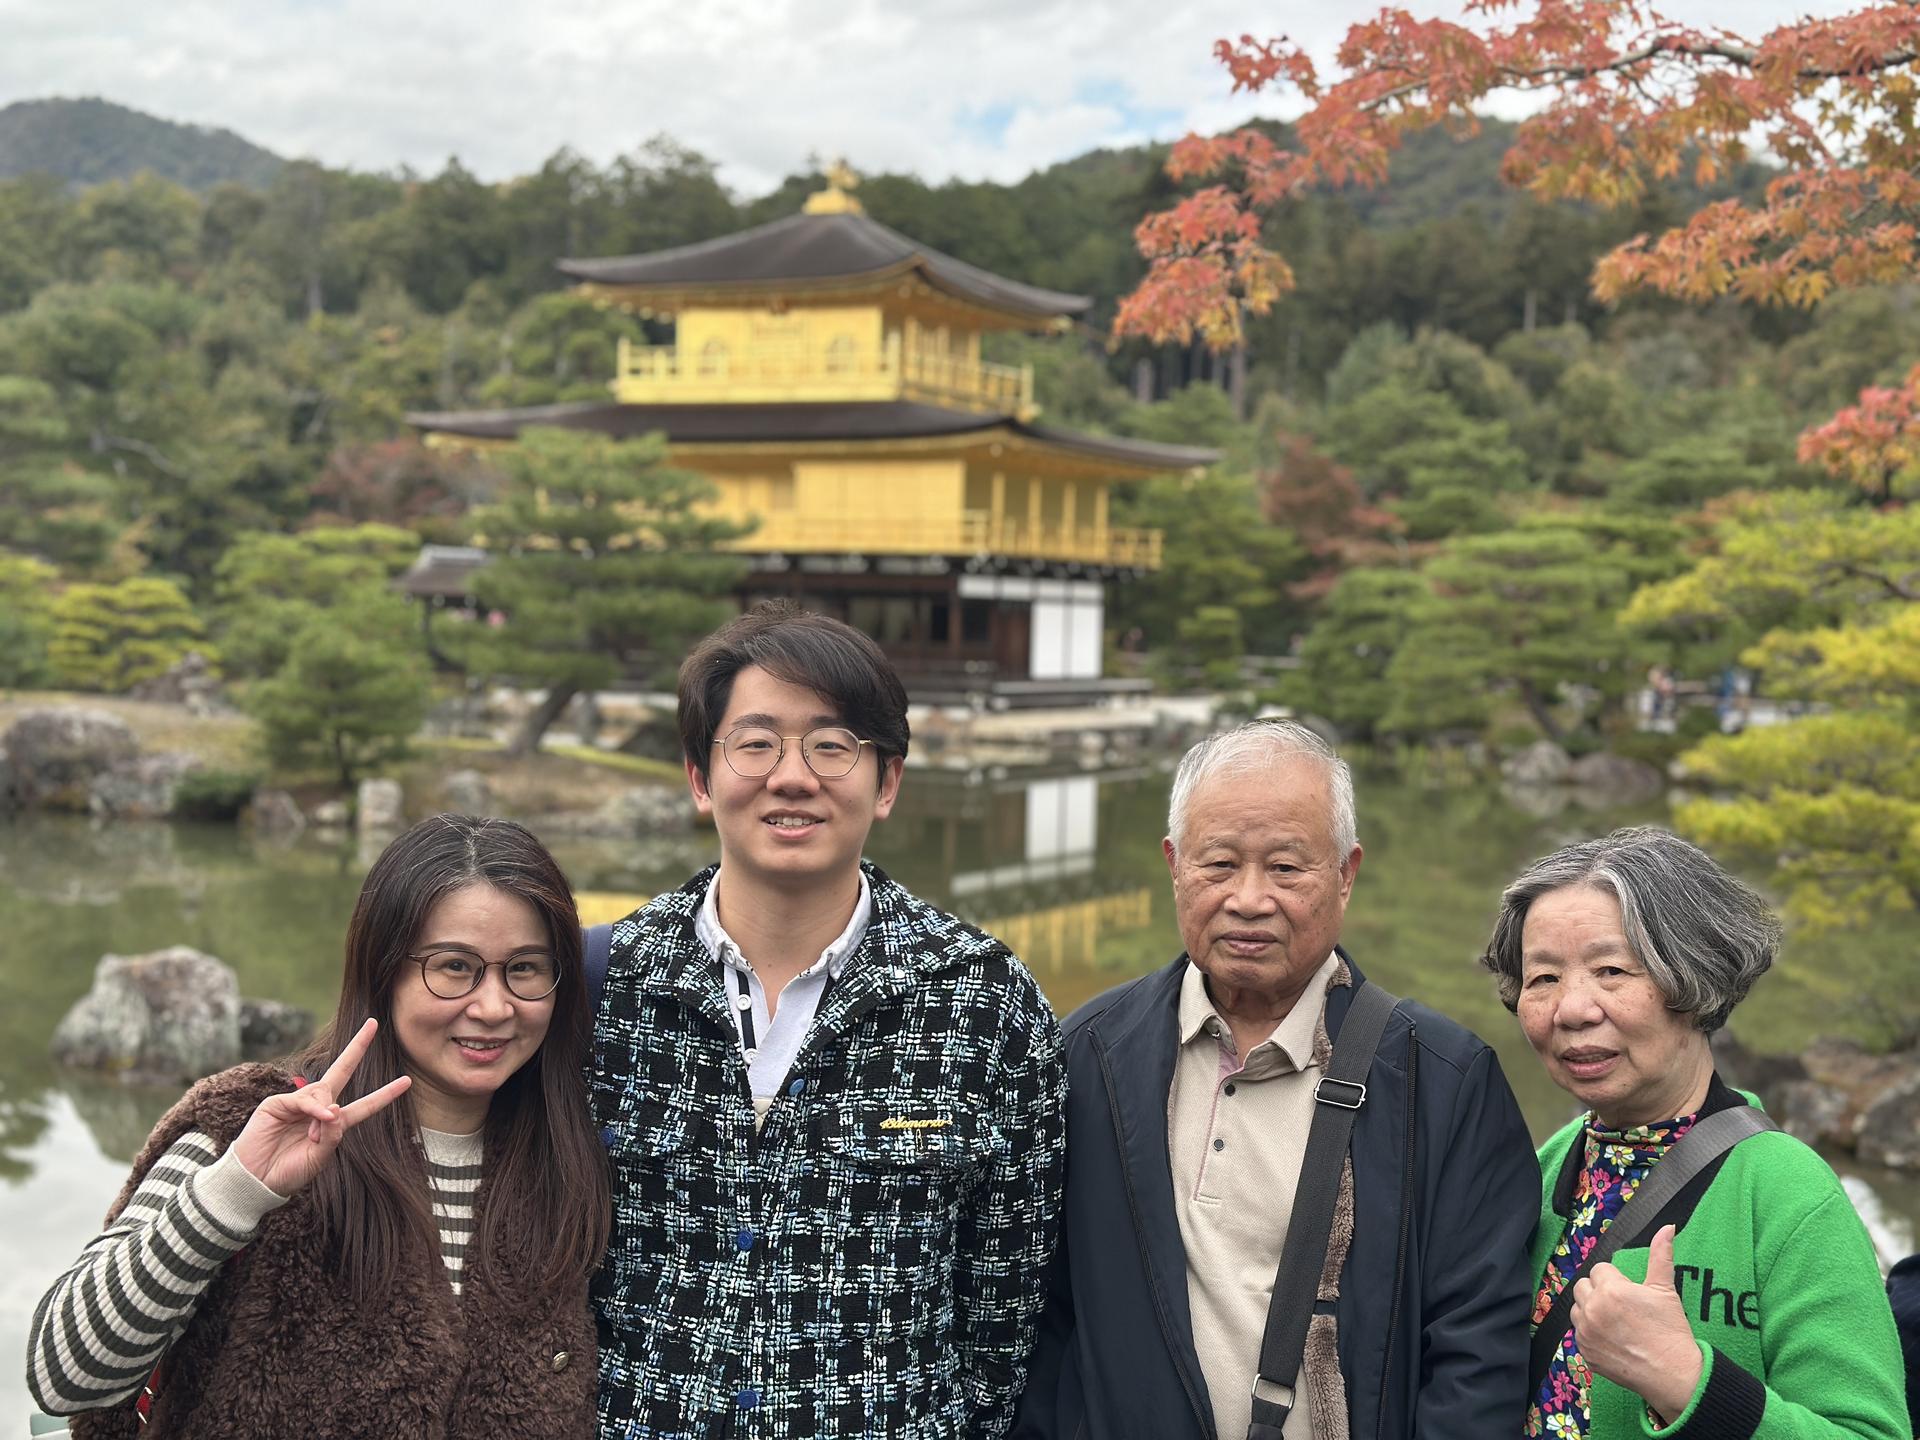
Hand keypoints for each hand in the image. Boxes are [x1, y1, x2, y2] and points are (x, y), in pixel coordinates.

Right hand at [228, 1019, 411, 1195]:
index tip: (406, 1081)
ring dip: (323, 1112)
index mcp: (333, 1124)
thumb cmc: (287, 1173)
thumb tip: (335, 1109)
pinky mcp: (278, 1103)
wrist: (254, 1180)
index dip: (385, 1094)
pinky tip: (317, 1118)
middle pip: (342, 1071)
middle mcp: (318, 1109)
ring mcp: (298, 1103)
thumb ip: (331, 1136)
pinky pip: (304, 1099)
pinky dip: (314, 1108)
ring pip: (324, 1091)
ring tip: (311, 1136)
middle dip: (357, 1047)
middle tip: (373, 1023)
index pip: (364, 1105)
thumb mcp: (318, 1159)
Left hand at [1571, 1225, 1702, 1421]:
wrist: (1673, 1374)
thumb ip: (1661, 1255)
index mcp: (1611, 1289)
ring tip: (1616, 1322)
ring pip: (1577, 1309)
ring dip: (1590, 1310)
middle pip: (1583, 1286)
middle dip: (1599, 1292)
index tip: (1629, 1293)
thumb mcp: (1664, 1290)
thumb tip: (1667, 1227)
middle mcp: (1593, 1309)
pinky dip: (1591, 1333)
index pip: (1599, 1270)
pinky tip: (1612, 1339)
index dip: (1615, 1280)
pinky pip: (1579, 1333)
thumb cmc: (1670, 1331)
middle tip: (1621, 1306)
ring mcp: (1586, 1332)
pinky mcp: (1584, 1352)